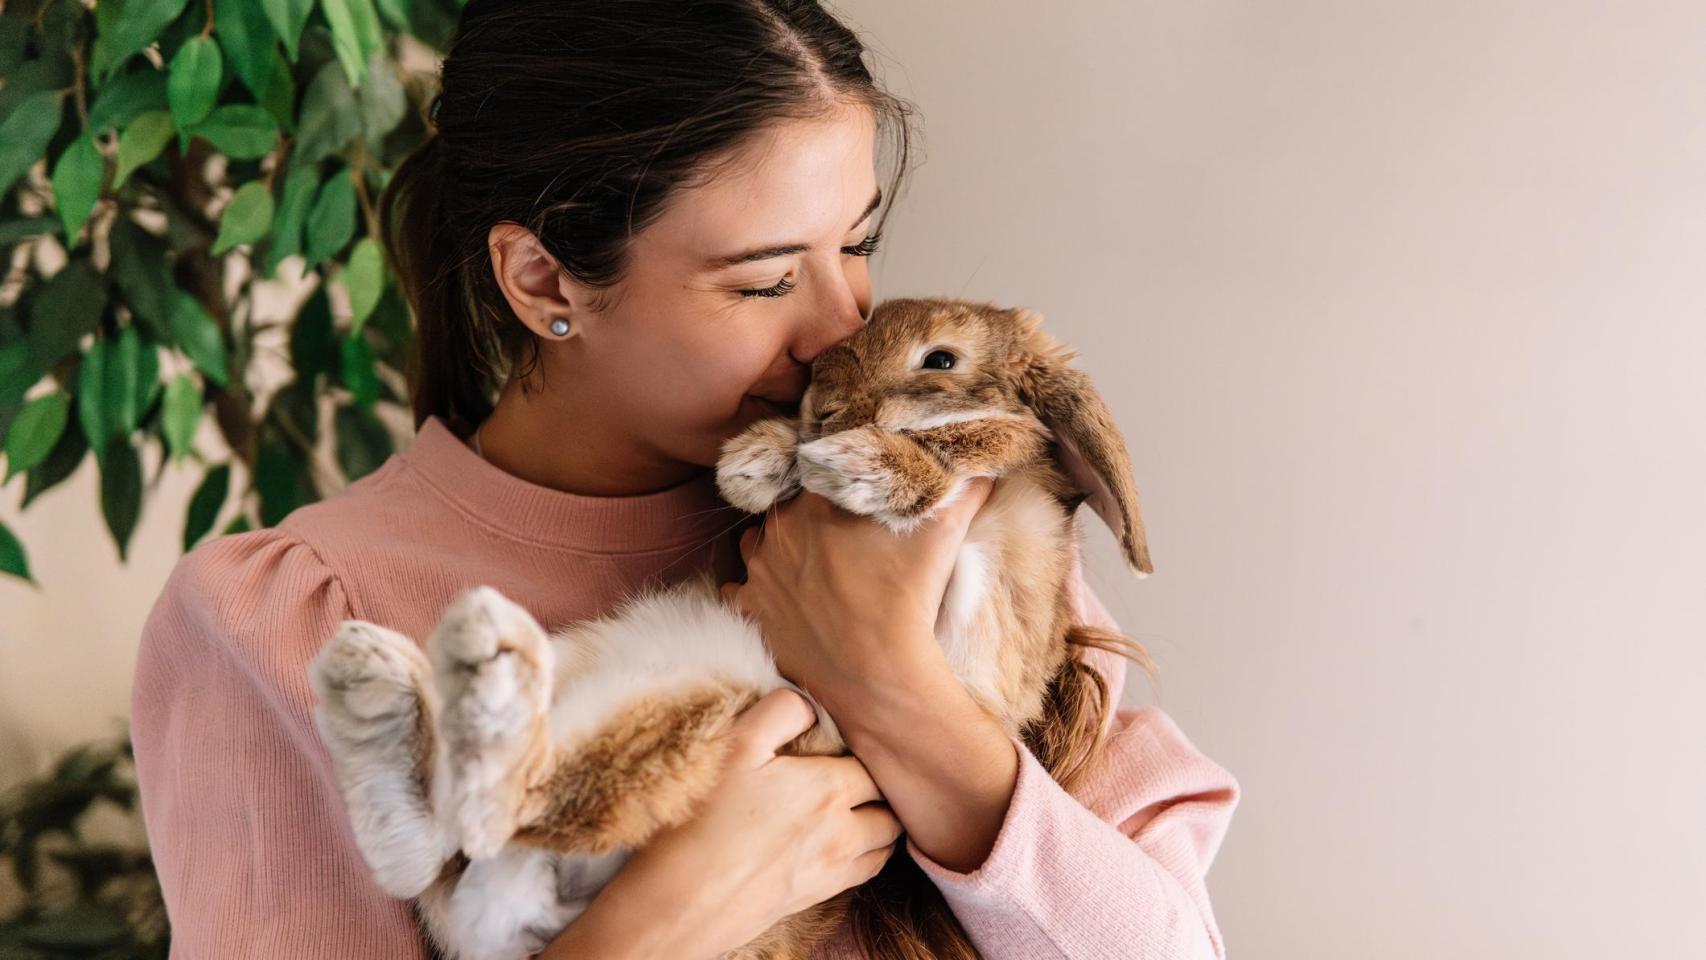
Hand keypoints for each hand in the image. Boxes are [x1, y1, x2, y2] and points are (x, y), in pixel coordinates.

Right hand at [539, 688, 901, 959]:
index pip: (875, 766)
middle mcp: (843, 833)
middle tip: (858, 776)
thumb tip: (809, 703)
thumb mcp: (736, 746)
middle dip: (881, 792)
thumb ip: (781, 713)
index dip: (865, 752)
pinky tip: (838, 844)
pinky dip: (864, 857)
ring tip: (856, 809)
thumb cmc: (702, 822)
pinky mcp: (813, 899)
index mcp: (829, 789)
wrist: (678, 905)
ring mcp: (831, 871)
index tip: (847, 747)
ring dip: (879, 826)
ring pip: (884, 846)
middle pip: (889, 809)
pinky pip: (862, 875)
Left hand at [719, 476, 993, 714]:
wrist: (876, 674)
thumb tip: (983, 460)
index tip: (854, 494)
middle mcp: (778, 528)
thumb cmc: (910, 599)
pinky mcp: (751, 608)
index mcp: (816, 499)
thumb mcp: (944, 531)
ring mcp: (759, 570)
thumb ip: (964, 486)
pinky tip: (787, 593)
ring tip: (814, 560)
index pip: (819, 469)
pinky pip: (742, 587)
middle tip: (842, 531)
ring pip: (762, 540)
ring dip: (782, 546)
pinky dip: (759, 588)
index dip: (837, 478)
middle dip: (812, 514)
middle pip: (790, 505)